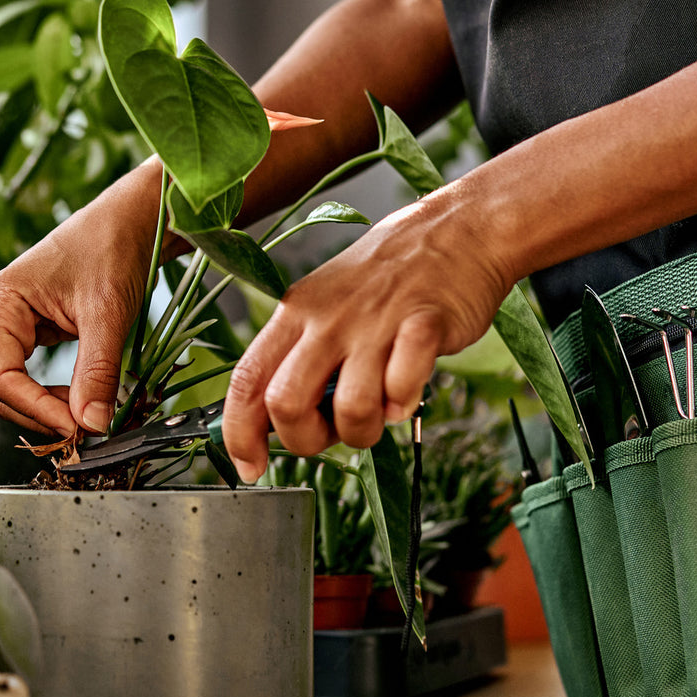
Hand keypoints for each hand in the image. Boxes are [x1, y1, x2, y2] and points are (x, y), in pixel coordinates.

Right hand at [0, 167, 161, 436]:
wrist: (133, 218)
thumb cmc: (114, 248)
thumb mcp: (108, 314)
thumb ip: (97, 372)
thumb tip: (92, 426)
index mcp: (1, 302)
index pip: (0, 376)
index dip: (35, 408)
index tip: (76, 428)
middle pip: (0, 387)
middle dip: (40, 412)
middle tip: (86, 428)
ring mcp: (15, 322)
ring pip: (16, 384)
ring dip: (48, 406)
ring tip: (90, 413)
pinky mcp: (37, 328)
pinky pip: (35, 373)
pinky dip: (57, 393)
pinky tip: (85, 398)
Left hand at [220, 186, 509, 482]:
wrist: (457, 230)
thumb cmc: (389, 277)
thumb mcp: (326, 305)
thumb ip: (301, 356)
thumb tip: (275, 420)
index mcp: (295, 313)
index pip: (246, 381)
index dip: (238, 434)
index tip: (250, 466)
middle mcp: (327, 318)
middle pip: (285, 403)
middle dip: (305, 440)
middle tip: (332, 433)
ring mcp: (374, 321)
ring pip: (350, 409)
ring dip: (364, 431)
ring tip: (377, 412)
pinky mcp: (423, 325)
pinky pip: (403, 387)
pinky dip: (404, 403)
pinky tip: (407, 390)